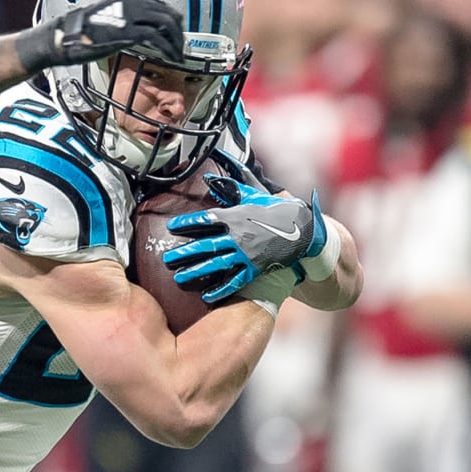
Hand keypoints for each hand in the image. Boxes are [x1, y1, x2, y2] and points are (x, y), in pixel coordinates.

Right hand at [17, 0, 183, 70]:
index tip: (176, 36)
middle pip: (169, 13)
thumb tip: (148, 32)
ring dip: (176, 42)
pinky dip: (168, 49)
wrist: (66, 37)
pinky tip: (171, 57)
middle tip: (181, 47)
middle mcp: (133, 1)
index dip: (173, 22)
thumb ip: (130, 20)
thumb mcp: (111, 18)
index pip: (162, 6)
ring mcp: (131, 14)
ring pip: (167, 24)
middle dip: (179, 33)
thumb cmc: (84, 31)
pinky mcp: (128, 31)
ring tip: (178, 55)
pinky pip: (157, 38)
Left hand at [162, 175, 317, 302]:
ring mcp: (247, 254)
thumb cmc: (274, 209)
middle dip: (185, 252)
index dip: (187, 223)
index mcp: (236, 216)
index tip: (171, 227)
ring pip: (217, 265)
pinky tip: (207, 296)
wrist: (303, 229)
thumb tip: (208, 175)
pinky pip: (236, 281)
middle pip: (206, 245)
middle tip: (167, 259)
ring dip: (196, 272)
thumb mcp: (253, 194)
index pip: (206, 219)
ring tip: (179, 278)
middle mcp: (239, 236)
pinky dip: (221, 289)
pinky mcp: (256, 269)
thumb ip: (230, 185)